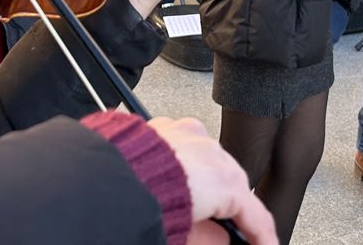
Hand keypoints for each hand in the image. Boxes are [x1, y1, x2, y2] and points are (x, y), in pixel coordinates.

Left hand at [147, 117, 278, 244]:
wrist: (100, 179)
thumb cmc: (139, 203)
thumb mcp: (185, 236)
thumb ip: (209, 239)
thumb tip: (219, 241)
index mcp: (223, 179)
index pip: (255, 214)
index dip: (262, 237)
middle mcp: (208, 149)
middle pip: (231, 184)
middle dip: (229, 210)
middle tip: (226, 233)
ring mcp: (183, 134)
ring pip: (206, 163)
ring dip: (204, 187)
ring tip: (193, 212)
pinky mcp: (160, 128)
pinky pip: (181, 148)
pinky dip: (182, 167)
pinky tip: (172, 186)